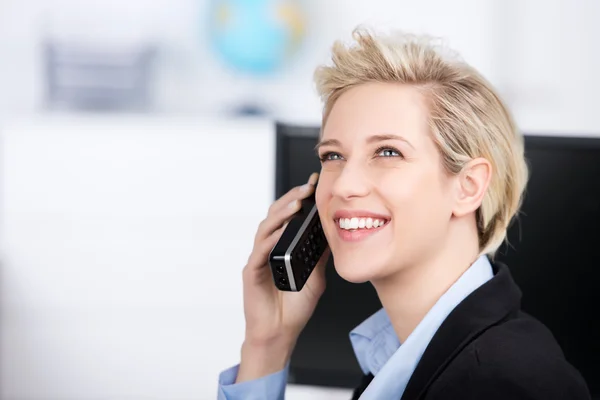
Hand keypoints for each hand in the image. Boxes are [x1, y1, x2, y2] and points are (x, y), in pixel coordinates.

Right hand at [236, 172, 329, 381]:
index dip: (299, 199)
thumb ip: (320, 256)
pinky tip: (282, 232)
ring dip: (281, 214)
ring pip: (266, 228)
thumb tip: (334, 235)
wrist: (280, 332)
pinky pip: (261, 251)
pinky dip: (271, 239)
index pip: (289, 217)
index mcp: (283, 247)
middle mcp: (269, 249)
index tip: (314, 184)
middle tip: (307, 187)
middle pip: (276, 216)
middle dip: (291, 199)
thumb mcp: (316, 276)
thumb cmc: (294, 307)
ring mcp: (259, 259)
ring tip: (296, 204)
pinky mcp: (252, 272)